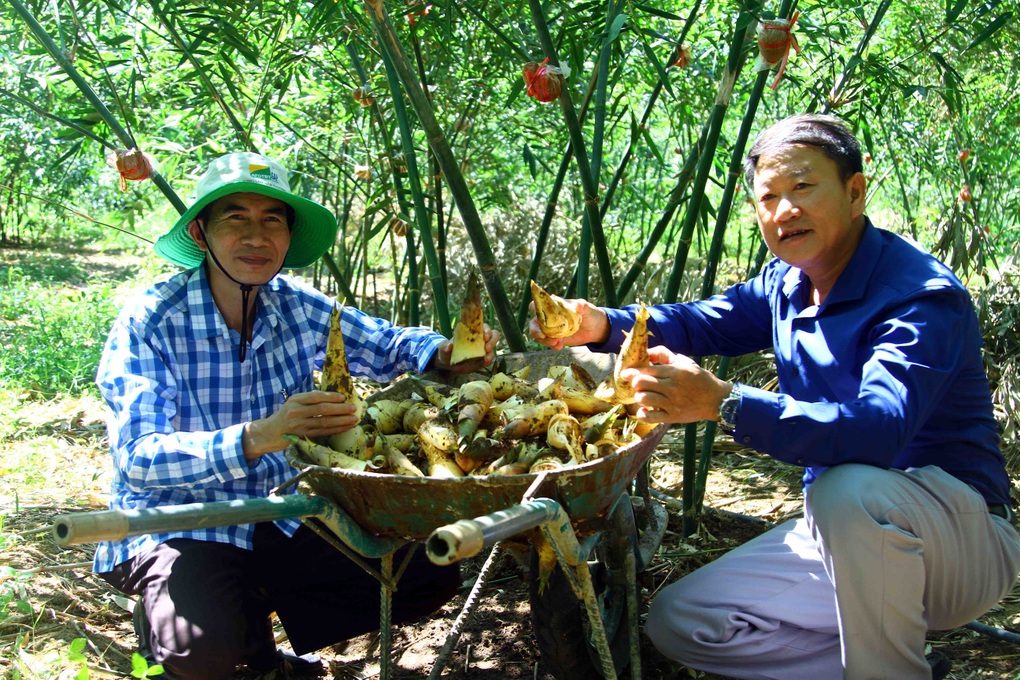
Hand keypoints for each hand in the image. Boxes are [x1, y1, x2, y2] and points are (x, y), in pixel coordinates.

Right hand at [242, 391, 359, 459]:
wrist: (269, 433)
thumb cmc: (286, 415)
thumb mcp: (293, 403)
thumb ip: (309, 400)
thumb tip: (334, 397)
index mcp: (295, 400)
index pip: (315, 396)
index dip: (330, 396)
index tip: (343, 397)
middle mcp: (296, 412)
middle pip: (322, 410)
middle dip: (340, 409)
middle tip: (354, 409)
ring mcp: (299, 426)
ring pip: (324, 423)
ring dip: (341, 421)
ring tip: (354, 420)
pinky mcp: (302, 437)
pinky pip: (322, 433)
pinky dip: (335, 430)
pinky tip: (345, 428)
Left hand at [432, 325, 501, 373]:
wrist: (448, 363)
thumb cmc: (446, 350)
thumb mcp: (443, 347)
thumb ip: (446, 346)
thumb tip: (450, 345)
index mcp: (471, 331)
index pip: (483, 326)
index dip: (487, 329)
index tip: (485, 335)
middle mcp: (480, 338)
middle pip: (493, 335)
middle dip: (492, 340)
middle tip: (487, 348)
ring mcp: (483, 348)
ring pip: (493, 347)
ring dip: (491, 352)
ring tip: (486, 359)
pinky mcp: (483, 358)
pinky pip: (490, 357)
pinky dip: (489, 360)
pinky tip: (485, 363)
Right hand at [527, 298, 609, 349]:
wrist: (595, 328)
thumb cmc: (588, 313)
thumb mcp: (586, 307)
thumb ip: (580, 306)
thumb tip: (577, 306)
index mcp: (552, 306)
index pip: (537, 305)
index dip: (534, 308)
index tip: (538, 314)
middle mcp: (548, 317)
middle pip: (534, 322)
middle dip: (535, 329)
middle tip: (542, 335)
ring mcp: (551, 329)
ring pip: (539, 335)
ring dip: (545, 340)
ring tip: (557, 342)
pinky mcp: (556, 339)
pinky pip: (549, 344)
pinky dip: (553, 346)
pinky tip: (561, 346)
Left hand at [620, 346, 732, 423]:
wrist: (716, 399)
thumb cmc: (699, 378)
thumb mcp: (684, 362)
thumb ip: (664, 355)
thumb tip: (647, 351)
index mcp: (675, 372)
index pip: (647, 370)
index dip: (633, 372)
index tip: (625, 374)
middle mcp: (672, 387)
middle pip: (641, 383)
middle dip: (636, 384)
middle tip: (639, 385)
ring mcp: (672, 403)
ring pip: (643, 399)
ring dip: (640, 397)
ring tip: (644, 397)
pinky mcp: (673, 417)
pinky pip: (651, 417)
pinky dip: (644, 414)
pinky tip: (646, 410)